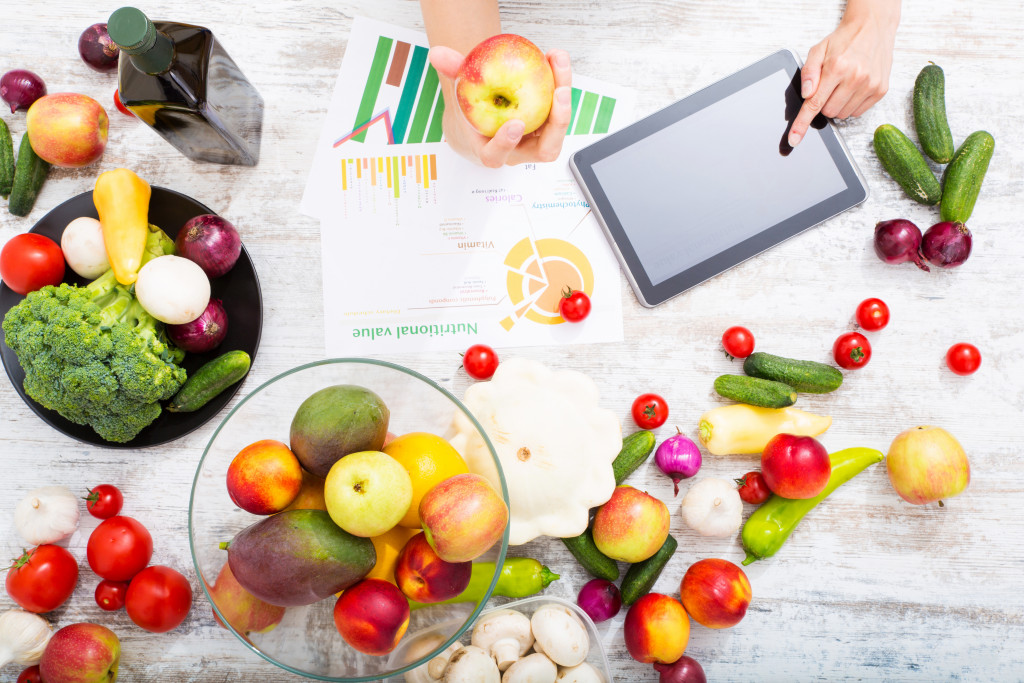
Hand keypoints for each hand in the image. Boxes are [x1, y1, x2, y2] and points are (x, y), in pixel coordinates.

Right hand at [428, 46, 572, 166]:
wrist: (485, 119)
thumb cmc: (472, 110)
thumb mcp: (460, 91)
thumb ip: (451, 72)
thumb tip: (437, 53)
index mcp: (491, 151)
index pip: (497, 156)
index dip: (505, 143)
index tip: (514, 124)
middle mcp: (519, 151)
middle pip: (545, 150)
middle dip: (556, 123)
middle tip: (559, 92)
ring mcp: (537, 141)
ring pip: (558, 130)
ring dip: (565, 100)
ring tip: (559, 64)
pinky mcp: (549, 127)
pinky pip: (560, 110)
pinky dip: (561, 85)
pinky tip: (556, 60)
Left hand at [789, 0, 899, 146]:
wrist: (872, 27)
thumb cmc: (843, 40)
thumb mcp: (818, 50)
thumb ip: (808, 73)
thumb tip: (806, 94)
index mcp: (836, 67)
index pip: (814, 103)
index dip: (802, 124)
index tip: (794, 139)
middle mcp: (855, 77)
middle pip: (828, 112)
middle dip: (824, 103)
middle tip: (829, 86)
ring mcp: (870, 85)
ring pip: (843, 114)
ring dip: (838, 104)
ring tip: (843, 84)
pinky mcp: (881, 90)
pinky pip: (858, 112)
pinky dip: (852, 104)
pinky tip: (854, 87)